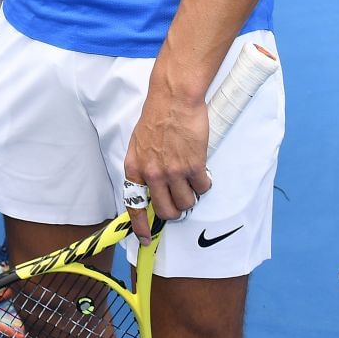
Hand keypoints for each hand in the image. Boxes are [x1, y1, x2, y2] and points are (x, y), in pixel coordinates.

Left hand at [121, 87, 211, 241]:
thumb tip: (151, 187)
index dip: (140, 226)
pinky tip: (201, 170)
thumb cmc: (157, 117)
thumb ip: (144, 166)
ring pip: (187, 203)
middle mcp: (152, 174)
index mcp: (135, 168)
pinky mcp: (193, 166)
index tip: (146, 238)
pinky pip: (202, 188)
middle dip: (175, 210)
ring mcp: (173, 172)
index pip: (134, 205)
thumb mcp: (139, 143)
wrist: (174, 98)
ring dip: (191, 196)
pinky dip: (204, 183)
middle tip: (180, 199)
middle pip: (167, 211)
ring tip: (190, 179)